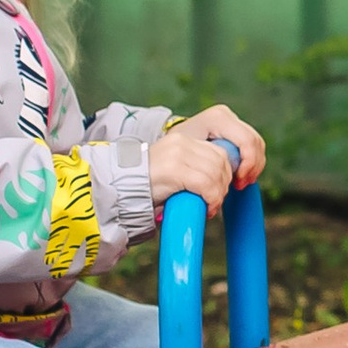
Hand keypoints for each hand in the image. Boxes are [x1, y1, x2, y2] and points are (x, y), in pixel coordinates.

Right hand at [149, 103, 265, 215]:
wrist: (117, 192)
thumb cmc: (148, 188)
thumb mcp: (176, 171)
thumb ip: (198, 167)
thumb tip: (231, 177)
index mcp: (183, 138)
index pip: (220, 151)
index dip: (229, 171)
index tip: (227, 188)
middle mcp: (181, 142)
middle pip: (222, 160)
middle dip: (225, 183)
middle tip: (215, 201)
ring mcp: (177, 154)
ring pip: (217, 172)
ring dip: (218, 193)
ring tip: (208, 206)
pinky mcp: (174, 169)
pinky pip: (207, 184)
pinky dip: (212, 199)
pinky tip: (206, 209)